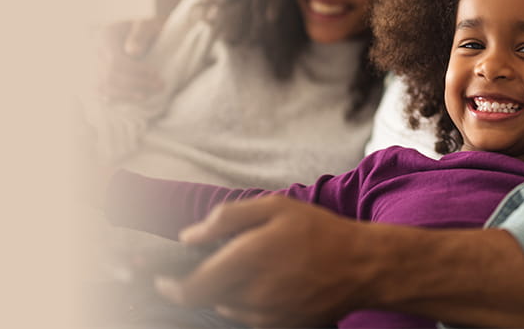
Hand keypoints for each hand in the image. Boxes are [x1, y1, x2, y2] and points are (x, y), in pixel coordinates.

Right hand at [96, 17, 163, 101]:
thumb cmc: (146, 25)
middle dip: (136, 84)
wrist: (142, 29)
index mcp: (106, 37)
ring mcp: (97, 66)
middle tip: (159, 86)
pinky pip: (105, 92)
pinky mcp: (101, 76)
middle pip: (110, 77)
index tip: (155, 74)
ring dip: (128, 95)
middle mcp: (97, 53)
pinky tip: (134, 98)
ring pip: (105, 87)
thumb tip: (132, 52)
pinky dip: (119, 97)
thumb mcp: (147, 23)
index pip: (115, 62)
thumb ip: (140, 34)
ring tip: (150, 94)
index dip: (136, 71)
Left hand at [153, 195, 385, 327]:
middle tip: (198, 269)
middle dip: (194, 286)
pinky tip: (263, 283)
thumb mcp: (274, 207)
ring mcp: (269, 315)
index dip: (169, 287)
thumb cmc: (319, 231)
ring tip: (245, 270)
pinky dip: (244, 303)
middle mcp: (254, 293)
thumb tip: (189, 236)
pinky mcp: (282, 326)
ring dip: (223, 293)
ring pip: (227, 309)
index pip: (192, 288)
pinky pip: (249, 318)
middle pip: (206, 300)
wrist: (363, 266)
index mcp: (248, 260)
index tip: (160, 279)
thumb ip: (226, 219)